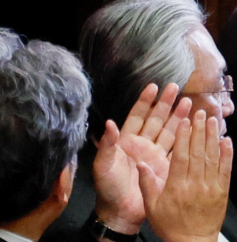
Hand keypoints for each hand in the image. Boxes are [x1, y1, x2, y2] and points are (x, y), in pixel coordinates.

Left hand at [92, 83, 190, 232]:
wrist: (119, 211)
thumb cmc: (107, 186)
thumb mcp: (103, 163)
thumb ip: (107, 144)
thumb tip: (109, 123)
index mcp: (126, 140)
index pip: (137, 115)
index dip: (145, 101)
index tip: (153, 86)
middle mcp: (142, 145)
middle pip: (156, 120)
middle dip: (166, 104)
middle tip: (176, 88)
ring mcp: (155, 156)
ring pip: (169, 133)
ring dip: (179, 119)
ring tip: (190, 104)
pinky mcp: (165, 169)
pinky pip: (177, 151)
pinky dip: (186, 141)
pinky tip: (194, 130)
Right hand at [138, 110, 233, 241]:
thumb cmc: (170, 225)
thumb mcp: (151, 206)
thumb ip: (146, 183)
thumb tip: (139, 162)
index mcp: (177, 186)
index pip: (182, 156)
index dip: (184, 137)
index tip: (185, 120)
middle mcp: (196, 184)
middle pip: (199, 153)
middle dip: (200, 131)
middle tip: (201, 112)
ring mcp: (211, 188)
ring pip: (213, 159)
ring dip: (214, 138)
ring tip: (214, 120)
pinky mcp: (222, 194)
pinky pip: (226, 171)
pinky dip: (228, 156)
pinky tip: (228, 142)